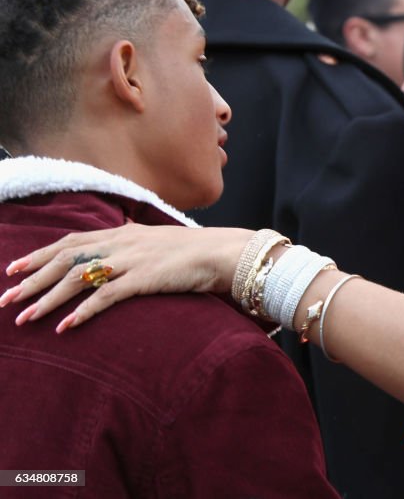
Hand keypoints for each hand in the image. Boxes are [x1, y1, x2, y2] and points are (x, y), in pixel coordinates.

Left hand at [0, 224, 250, 330]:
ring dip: (47, 299)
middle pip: (65, 258)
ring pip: (78, 277)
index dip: (39, 254)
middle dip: (31, 279)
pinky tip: (65, 327)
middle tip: (5, 298)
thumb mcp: (159, 242)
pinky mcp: (145, 279)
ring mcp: (132, 260)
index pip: (70, 240)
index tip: (13, 269)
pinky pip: (105, 297)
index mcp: (124, 232)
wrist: (226, 252)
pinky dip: (82, 312)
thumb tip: (118, 249)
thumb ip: (135, 244)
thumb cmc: (197, 251)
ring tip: (25, 318)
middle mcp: (122, 242)